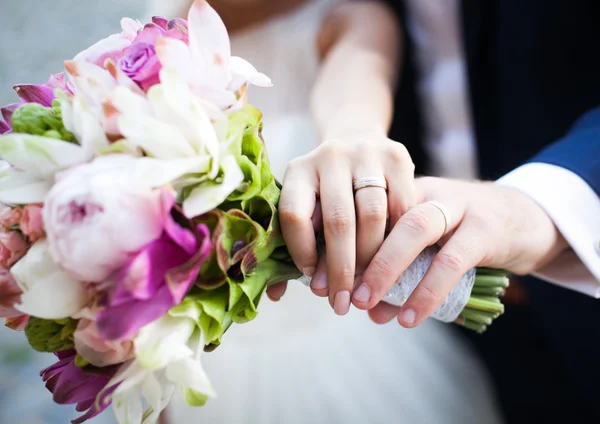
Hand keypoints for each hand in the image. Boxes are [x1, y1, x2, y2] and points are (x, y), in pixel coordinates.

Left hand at [273, 133, 415, 314]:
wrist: (358, 144)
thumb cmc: (326, 191)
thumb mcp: (305, 208)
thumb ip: (291, 247)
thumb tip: (274, 294)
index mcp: (298, 170)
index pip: (294, 215)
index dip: (301, 252)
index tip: (311, 280)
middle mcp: (329, 156)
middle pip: (338, 220)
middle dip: (341, 269)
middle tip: (342, 302)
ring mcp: (365, 153)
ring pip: (372, 216)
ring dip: (371, 259)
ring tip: (367, 286)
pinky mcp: (397, 156)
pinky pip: (401, 206)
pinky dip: (396, 237)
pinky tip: (390, 257)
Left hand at [356, 177, 567, 326]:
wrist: (524, 217)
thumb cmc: (462, 234)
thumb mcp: (426, 241)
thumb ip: (397, 267)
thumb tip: (364, 307)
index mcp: (404, 190)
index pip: (362, 210)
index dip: (336, 243)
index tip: (317, 277)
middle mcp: (426, 190)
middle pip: (381, 213)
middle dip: (354, 254)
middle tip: (336, 292)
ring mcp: (457, 205)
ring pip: (414, 228)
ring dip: (386, 270)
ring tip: (366, 306)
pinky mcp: (485, 228)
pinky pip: (452, 260)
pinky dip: (428, 290)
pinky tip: (410, 316)